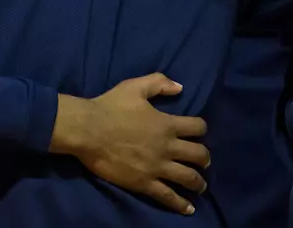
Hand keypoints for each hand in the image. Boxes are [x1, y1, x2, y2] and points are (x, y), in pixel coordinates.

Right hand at [50, 74, 208, 215]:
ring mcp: (157, 167)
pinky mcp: (145, 183)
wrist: (88, 130)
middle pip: (199, 155)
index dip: (201, 128)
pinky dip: (181, 204)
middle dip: (205, 158)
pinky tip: (188, 209)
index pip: (197, 127)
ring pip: (189, 178)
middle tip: (203, 161)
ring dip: (199, 183)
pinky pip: (168, 196)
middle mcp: (168, 147)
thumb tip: (180, 87)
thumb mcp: (134, 87)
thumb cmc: (109, 107)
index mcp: (167, 124)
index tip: (199, 132)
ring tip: (200, 186)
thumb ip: (158, 83)